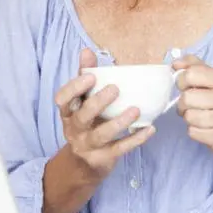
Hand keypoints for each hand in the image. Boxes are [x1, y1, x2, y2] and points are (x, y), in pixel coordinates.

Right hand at [55, 48, 154, 180]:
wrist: (84, 162)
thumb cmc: (86, 122)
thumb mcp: (82, 101)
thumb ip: (85, 75)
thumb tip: (86, 50)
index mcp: (68, 112)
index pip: (62, 99)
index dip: (74, 88)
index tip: (90, 77)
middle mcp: (74, 128)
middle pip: (82, 116)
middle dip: (97, 103)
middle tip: (115, 89)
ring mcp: (88, 145)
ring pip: (101, 135)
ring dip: (119, 122)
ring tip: (136, 110)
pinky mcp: (103, 158)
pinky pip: (120, 149)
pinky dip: (135, 139)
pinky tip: (149, 129)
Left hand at [172, 54, 212, 163]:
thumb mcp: (212, 78)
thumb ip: (194, 66)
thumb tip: (175, 64)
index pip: (191, 74)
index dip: (181, 81)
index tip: (186, 86)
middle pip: (187, 97)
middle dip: (183, 103)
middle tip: (190, 105)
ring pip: (189, 116)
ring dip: (188, 118)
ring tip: (198, 116)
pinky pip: (193, 132)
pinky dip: (194, 131)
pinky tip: (204, 128)